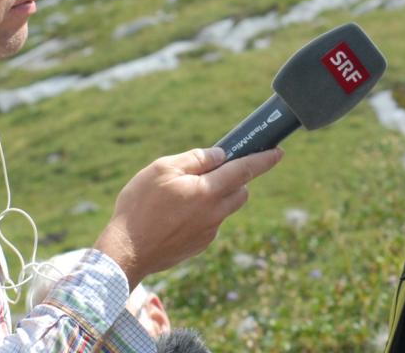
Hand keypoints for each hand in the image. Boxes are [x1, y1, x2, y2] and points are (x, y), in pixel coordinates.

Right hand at [94, 146, 282, 288]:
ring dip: (217, 197)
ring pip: (225, 208)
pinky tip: (175, 213)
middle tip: (209, 171)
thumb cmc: (140, 205)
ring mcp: (208, 233)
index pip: (245, 171)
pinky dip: (203, 213)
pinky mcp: (198, 245)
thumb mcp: (162, 169)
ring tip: (184, 193)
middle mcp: (214, 214)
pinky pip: (210, 223)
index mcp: (208, 192)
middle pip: (240, 191)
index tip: (278, 152)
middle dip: (235, 179)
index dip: (264, 160)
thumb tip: (220, 155)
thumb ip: (195, 159)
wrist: (125, 252)